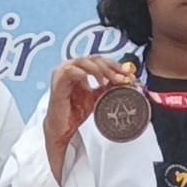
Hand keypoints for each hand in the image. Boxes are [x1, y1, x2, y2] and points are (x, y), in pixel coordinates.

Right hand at [44, 56, 130, 173]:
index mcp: (81, 69)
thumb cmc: (75, 111)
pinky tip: (93, 82)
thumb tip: (125, 81)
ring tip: (108, 81)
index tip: (129, 75)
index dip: (116, 66)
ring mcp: (63, 73)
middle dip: (111, 68)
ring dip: (99, 70)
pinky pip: (69, 71)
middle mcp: (71, 68)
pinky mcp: (57, 82)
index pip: (101, 61)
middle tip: (122, 78)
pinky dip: (83, 73)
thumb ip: (108, 87)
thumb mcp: (98, 98)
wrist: (62, 127)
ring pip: (83, 62)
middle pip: (94, 59)